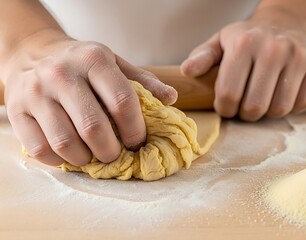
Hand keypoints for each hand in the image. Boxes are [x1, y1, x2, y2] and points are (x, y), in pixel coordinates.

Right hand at [4, 29, 176, 165]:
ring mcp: (36, 93)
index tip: (138, 141)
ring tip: (93, 155)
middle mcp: (62, 74)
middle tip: (116, 154)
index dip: (135, 129)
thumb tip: (171, 99)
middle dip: (111, 151)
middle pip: (94, 128)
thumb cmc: (81, 62)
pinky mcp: (17, 111)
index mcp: (93, 60)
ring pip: (66, 143)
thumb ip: (144, 81)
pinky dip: (60, 161)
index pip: (122, 102)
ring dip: (86, 159)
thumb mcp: (114, 62)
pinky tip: (71, 154)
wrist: (33, 52)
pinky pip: (41, 150)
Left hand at [181, 6, 305, 120]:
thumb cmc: (246, 39)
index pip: (229, 95)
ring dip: (265, 113)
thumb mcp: (220, 43)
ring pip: (279, 109)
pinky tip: (278, 96)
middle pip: (254, 106)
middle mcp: (273, 48)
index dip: (224, 109)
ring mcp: (299, 56)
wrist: (286, 22)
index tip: (225, 106)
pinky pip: (301, 104)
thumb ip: (202, 58)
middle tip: (242, 107)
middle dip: (244, 114)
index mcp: (243, 44)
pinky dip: (287, 107)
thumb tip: (187, 72)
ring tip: (259, 101)